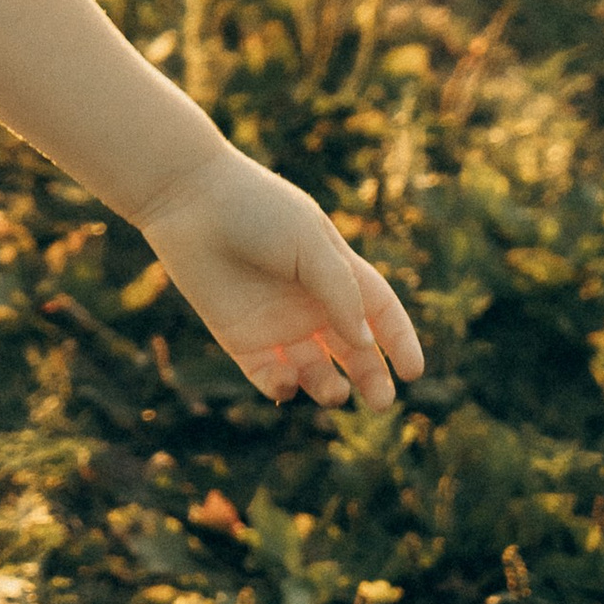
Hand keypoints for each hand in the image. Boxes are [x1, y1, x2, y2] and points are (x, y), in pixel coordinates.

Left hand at [139, 144, 425, 410]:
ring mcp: (276, 322)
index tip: (414, 372)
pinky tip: (285, 381)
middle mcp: (310, 301)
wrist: (189, 201)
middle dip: (371, 377)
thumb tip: (366, 343)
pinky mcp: (242, 339)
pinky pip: (271, 376)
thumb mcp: (309, 241)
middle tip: (381, 402)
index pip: (379, 310)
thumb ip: (341, 290)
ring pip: (315, 370)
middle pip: (354, 349)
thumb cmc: (255, 210)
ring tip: (333, 392)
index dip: (399, 340)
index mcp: (334, 270)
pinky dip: (283, 386)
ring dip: (328, 387)